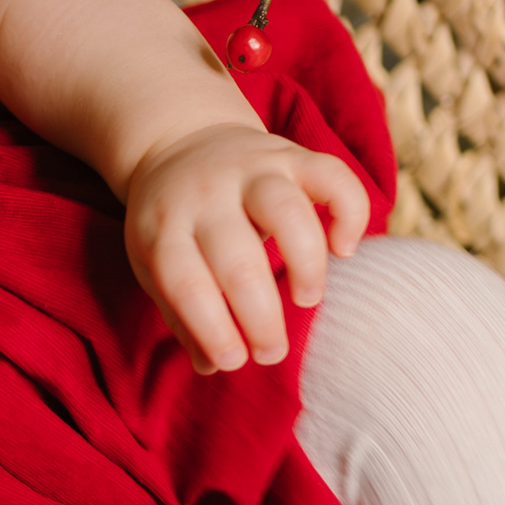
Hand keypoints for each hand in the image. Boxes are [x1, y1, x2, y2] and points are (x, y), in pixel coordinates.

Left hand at [122, 123, 369, 372]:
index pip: (185, 282)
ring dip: (305, 263)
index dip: (211, 327)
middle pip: (237, 258)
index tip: (232, 362)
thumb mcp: (154, 262)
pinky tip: (343, 249)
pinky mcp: (292, 155)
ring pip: (286, 210)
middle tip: (272, 352)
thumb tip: (211, 365)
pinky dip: (349, 213)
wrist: (179, 139)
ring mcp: (250, 170)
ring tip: (306, 300)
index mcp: (165, 228)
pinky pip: (333, 176)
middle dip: (260, 316)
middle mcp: (207, 195)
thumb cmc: (171, 221)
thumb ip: (180, 313)